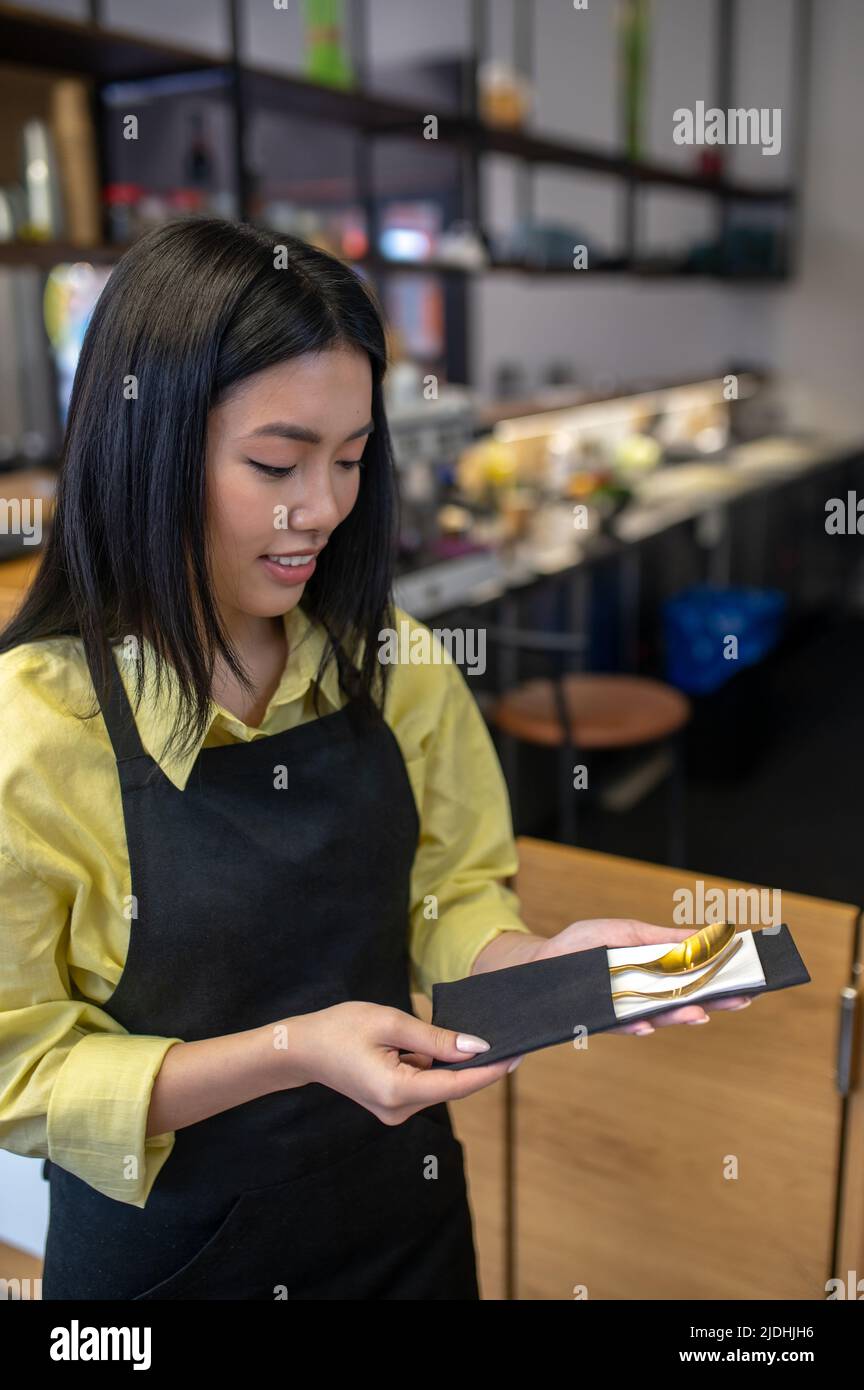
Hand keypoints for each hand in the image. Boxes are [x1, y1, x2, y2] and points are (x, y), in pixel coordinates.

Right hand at [286, 1001, 515, 1123]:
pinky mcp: (392, 1104)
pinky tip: (437, 1045)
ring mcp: (394, 1110)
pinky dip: (434, 1065)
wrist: (302, 1048)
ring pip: (437, 1084)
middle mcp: (398, 1109)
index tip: (517, 1056)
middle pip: (450, 1086)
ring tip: (471, 1036)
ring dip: (452, 1062)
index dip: (490, 1071)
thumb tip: (475, 1047)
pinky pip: (423, 1083)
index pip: (457, 1084)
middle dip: (476, 1064)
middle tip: (507, 1039)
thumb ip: (434, 1038)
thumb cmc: (340, 1028)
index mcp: (397, 1091)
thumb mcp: (390, 1022)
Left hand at [529, 918, 755, 1034]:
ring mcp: (625, 1010)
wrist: (539, 961)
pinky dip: (636, 1024)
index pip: (696, 981)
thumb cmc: (581, 944)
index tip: (751, 979)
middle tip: (743, 998)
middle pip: (687, 1002)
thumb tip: (699, 936)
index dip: (723, 981)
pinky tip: (648, 1023)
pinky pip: (622, 1026)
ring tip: (701, 1013)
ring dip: (680, 1016)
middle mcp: (645, 997)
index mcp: (655, 974)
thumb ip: (659, 938)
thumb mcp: (624, 932)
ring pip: (660, 1018)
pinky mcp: (601, 1020)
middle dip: (716, 1002)